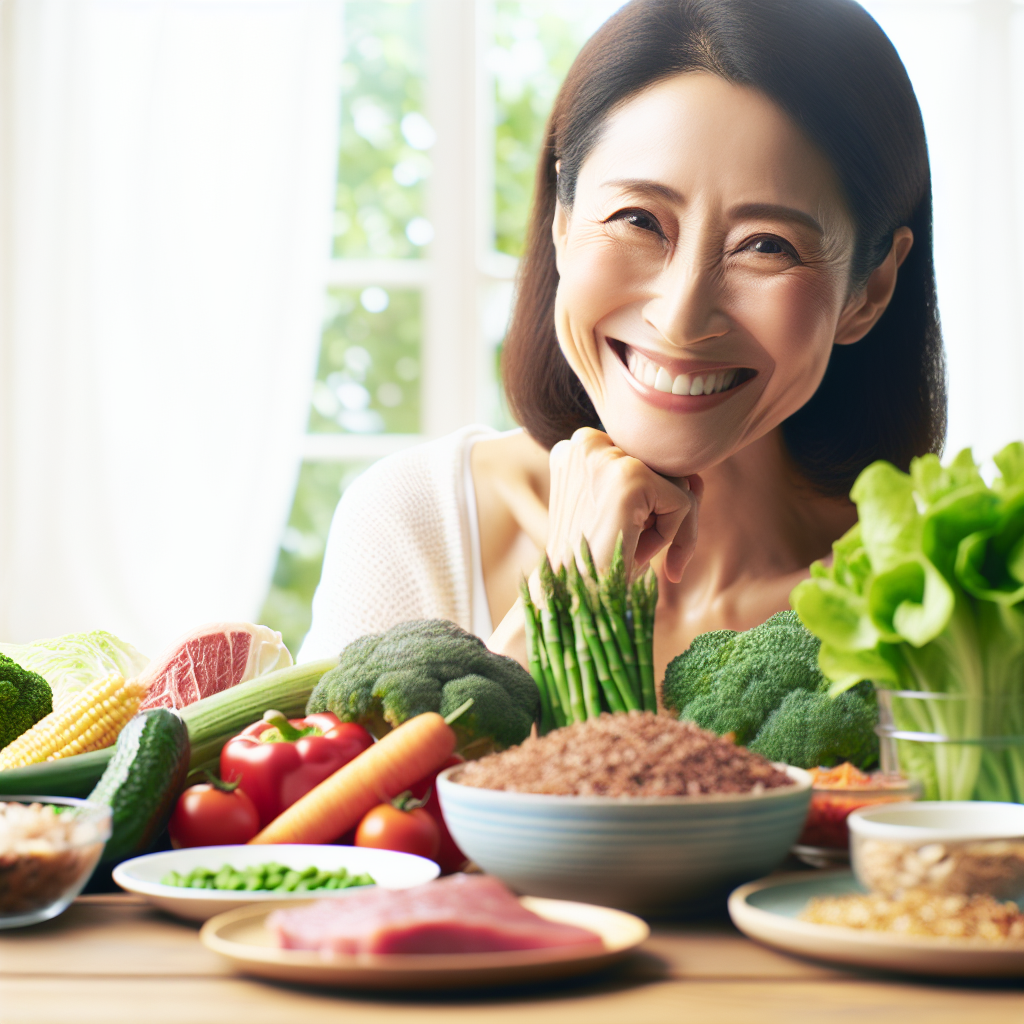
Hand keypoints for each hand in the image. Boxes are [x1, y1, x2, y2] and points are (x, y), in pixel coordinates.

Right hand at [546, 428, 701, 582]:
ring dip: (666, 528)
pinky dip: (672, 537)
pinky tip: (637, 553)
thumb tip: (697, 478)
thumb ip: (664, 488)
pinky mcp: (630, 477)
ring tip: (629, 548)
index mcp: (578, 449)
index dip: (647, 504)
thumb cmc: (593, 564)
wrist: (568, 600)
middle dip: (664, 514)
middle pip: (663, 468)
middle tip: (634, 546)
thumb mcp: (626, 517)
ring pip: (678, 484)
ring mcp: (607, 457)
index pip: (643, 460)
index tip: (628, 533)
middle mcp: (586, 443)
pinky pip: (682, 502)